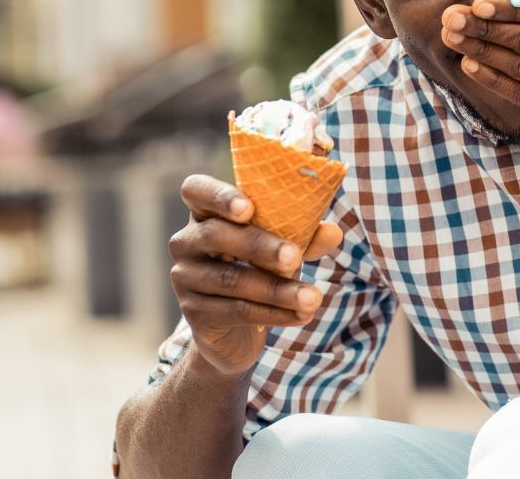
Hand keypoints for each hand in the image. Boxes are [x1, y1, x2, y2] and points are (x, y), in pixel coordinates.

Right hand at [167, 175, 342, 376]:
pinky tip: (300, 316)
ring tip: (313, 298)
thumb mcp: (283, 246)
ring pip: (231, 279)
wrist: (237, 329)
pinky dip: (274, 313)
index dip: (219, 196)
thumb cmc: (261, 268)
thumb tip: (333, 232)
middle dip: (259, 246)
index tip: (249, 208)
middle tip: (295, 257)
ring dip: (277, 289)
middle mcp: (187, 241)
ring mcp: (185, 277)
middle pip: (216, 235)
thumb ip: (305, 235)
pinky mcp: (193, 312)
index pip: (197, 190)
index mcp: (207, 213)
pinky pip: (236, 310)